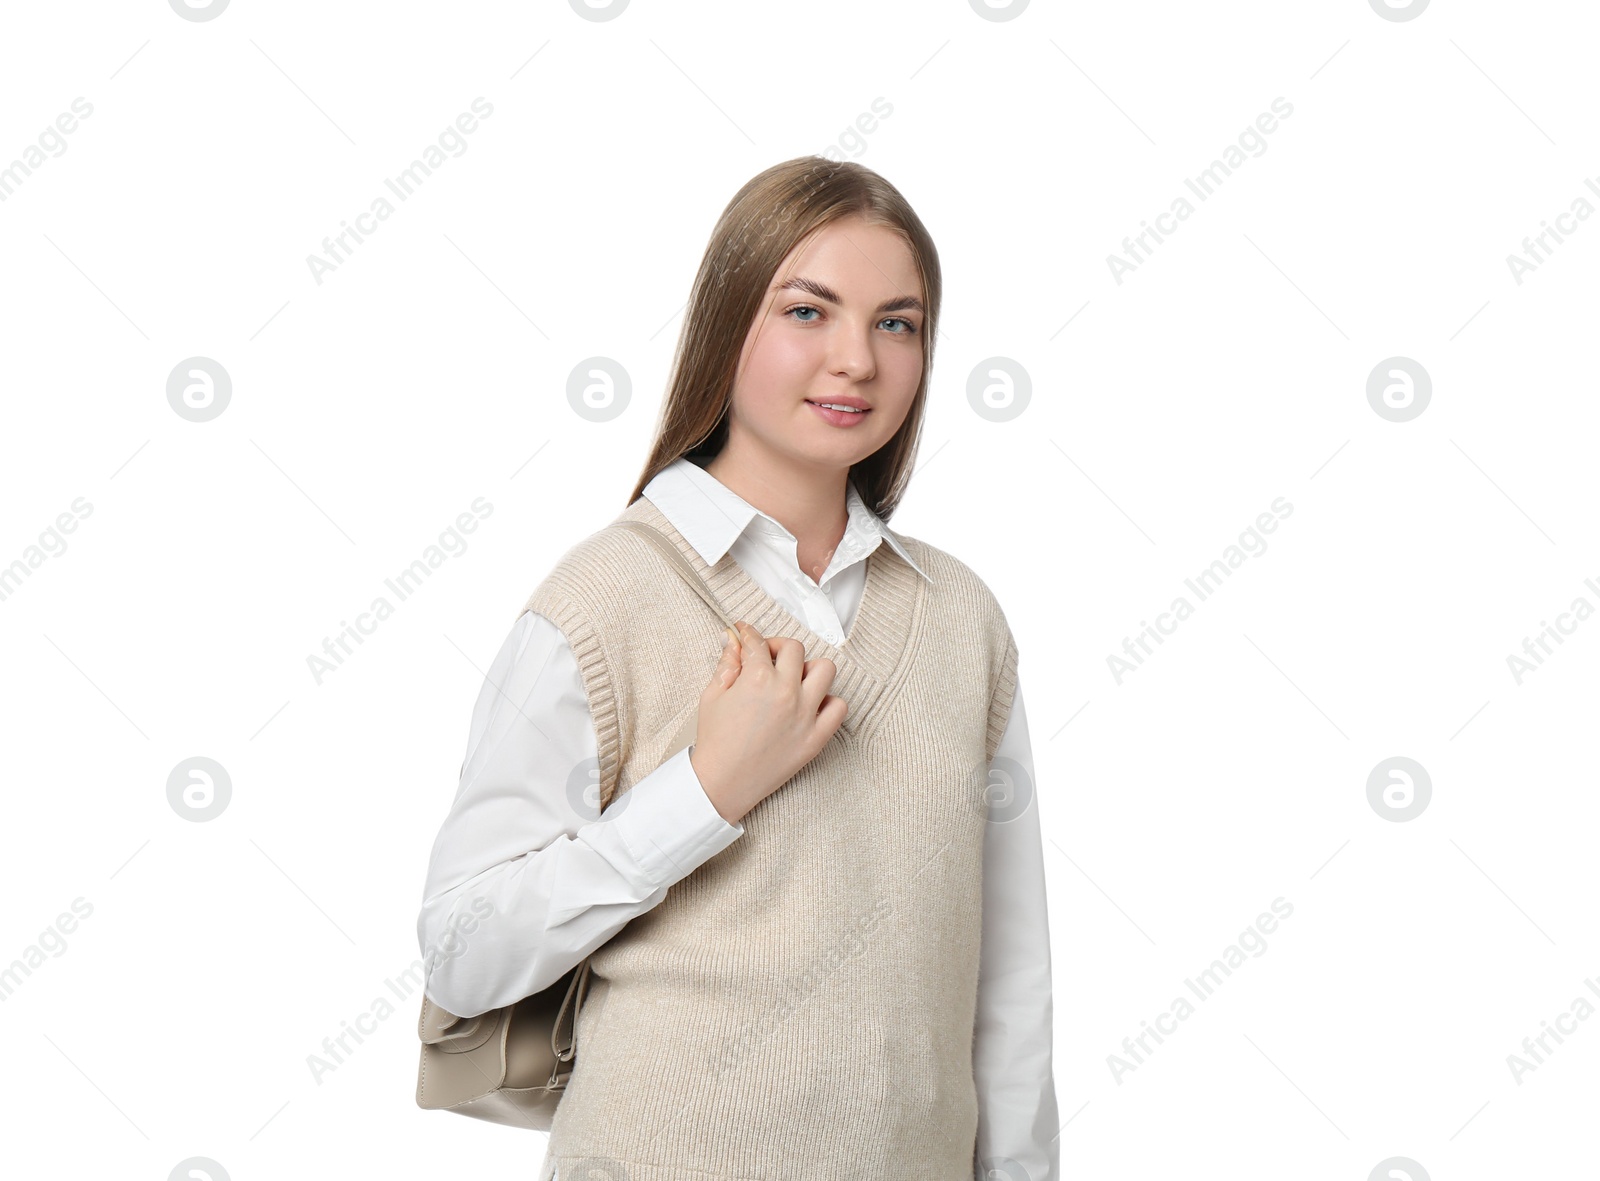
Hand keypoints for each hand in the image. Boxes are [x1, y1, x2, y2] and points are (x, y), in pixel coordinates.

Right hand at [689, 620, 846, 824]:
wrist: (722, 783)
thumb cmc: (715, 742)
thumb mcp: (712, 696)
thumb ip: (726, 664)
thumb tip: (733, 641)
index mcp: (757, 678)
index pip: (758, 642)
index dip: (748, 633)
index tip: (745, 633)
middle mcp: (786, 692)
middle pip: (795, 649)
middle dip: (777, 647)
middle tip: (767, 656)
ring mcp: (805, 714)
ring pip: (825, 669)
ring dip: (808, 669)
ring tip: (793, 679)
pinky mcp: (816, 737)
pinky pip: (838, 707)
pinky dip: (828, 702)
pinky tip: (810, 704)